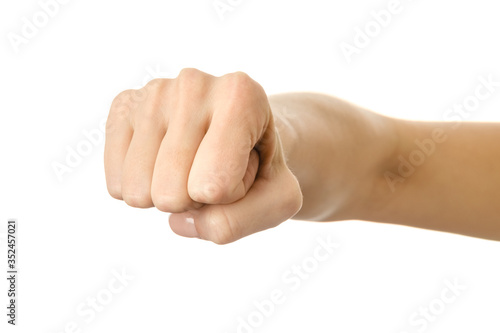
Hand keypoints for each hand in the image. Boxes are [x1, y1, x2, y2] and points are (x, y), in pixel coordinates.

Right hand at [104, 69, 301, 243]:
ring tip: (194, 164)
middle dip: (196, 199)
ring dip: (170, 194)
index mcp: (242, 95)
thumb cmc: (259, 166)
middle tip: (215, 169)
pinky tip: (164, 162)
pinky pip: (116, 182)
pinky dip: (143, 189)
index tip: (244, 167)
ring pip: (139, 191)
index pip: (215, 186)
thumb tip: (178, 220)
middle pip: (172, 193)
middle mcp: (194, 83)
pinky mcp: (124, 106)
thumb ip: (238, 221)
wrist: (239, 137)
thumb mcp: (278, 201)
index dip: (231, 195)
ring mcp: (154, 92)